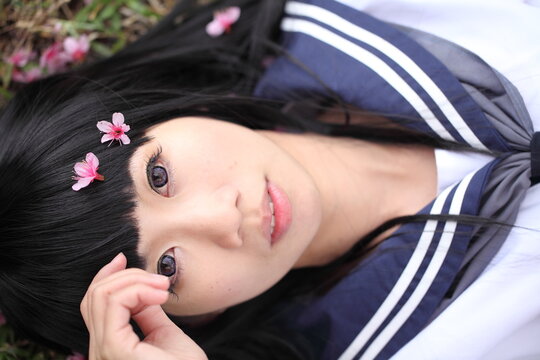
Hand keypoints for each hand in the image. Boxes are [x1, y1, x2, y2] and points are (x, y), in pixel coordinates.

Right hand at [81, 253, 207, 359]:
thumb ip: (148, 314)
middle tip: (160, 282)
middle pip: (94, 296)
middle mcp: (100, 349)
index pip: (93, 304)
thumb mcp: (165, 335)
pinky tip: (158, 295)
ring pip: (102, 295)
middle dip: (127, 276)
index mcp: (110, 346)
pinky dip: (136, 290)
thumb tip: (142, 290)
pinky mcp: (114, 350)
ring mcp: (104, 351)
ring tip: (162, 289)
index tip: (124, 259)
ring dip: (135, 281)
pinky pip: (113, 304)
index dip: (106, 276)